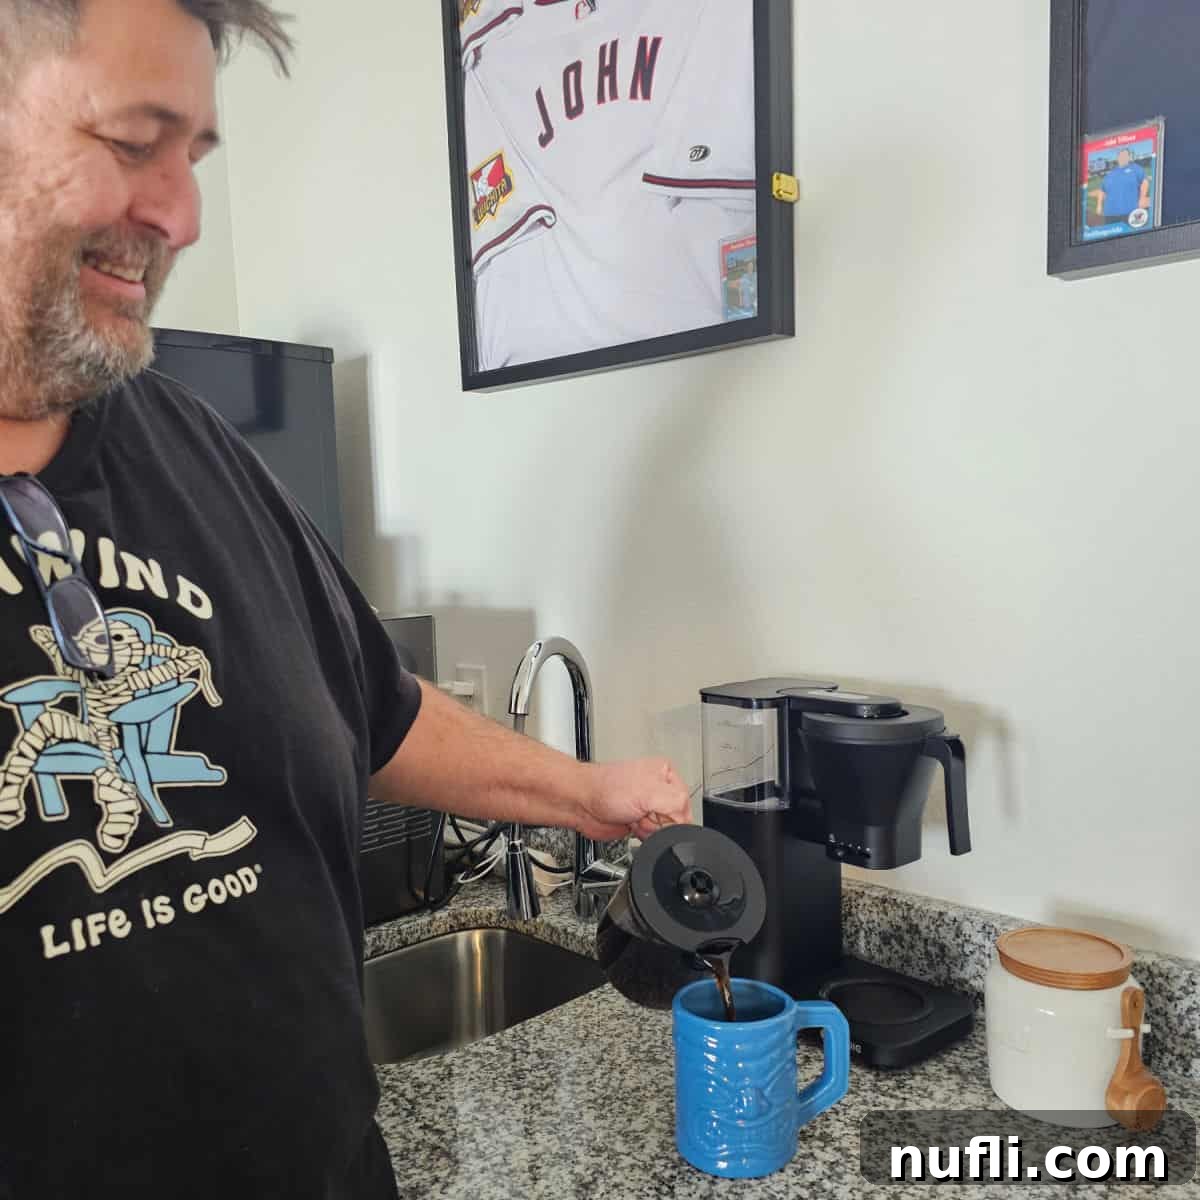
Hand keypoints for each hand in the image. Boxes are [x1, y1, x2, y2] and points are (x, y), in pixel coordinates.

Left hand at [578, 758, 692, 840]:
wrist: (582, 803)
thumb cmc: (605, 788)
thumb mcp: (649, 792)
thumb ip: (675, 804)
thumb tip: (686, 820)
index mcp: (666, 773)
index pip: (686, 802)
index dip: (672, 813)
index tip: (656, 810)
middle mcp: (659, 789)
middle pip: (675, 818)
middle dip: (659, 822)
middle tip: (642, 813)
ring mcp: (648, 806)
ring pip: (664, 830)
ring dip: (649, 829)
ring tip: (634, 816)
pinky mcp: (639, 822)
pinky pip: (652, 837)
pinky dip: (643, 835)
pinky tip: (631, 824)